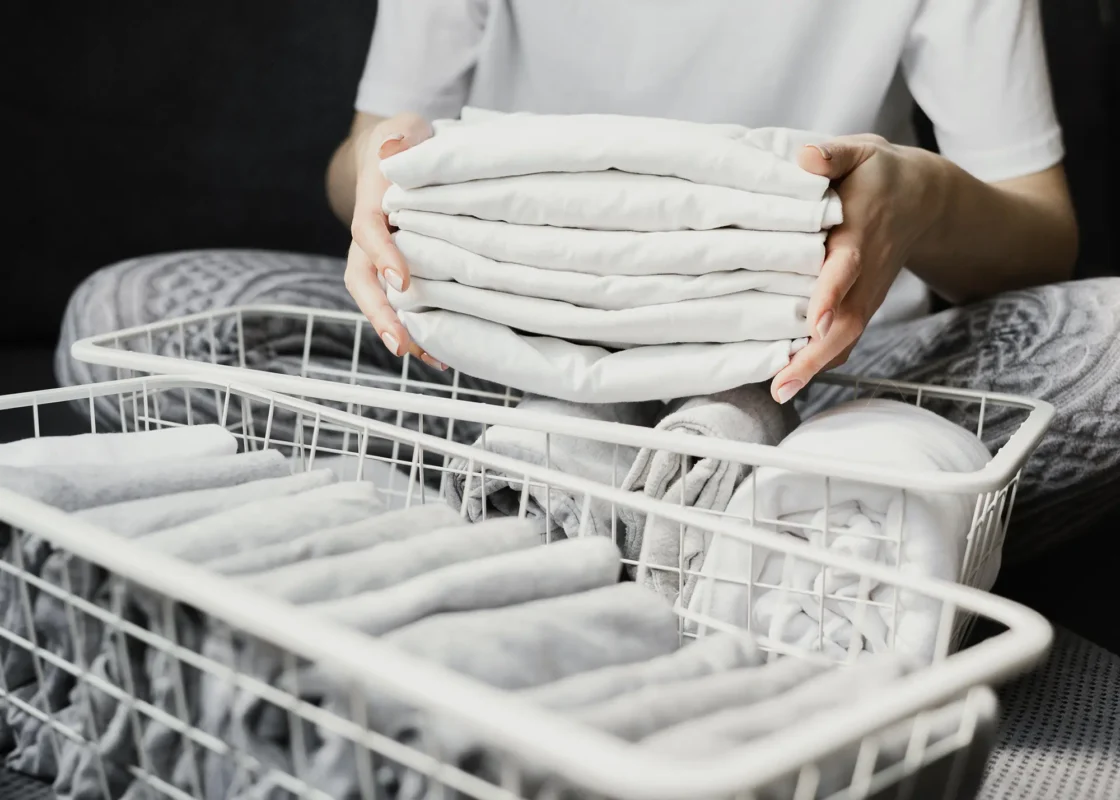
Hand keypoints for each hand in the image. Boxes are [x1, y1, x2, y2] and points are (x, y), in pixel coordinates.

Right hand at [343, 113, 445, 367]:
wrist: (395, 154)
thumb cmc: (405, 144)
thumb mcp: (404, 130)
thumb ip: (400, 139)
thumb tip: (394, 147)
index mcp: (371, 201)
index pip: (368, 230)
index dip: (382, 255)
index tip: (402, 280)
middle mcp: (368, 236)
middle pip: (362, 279)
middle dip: (379, 314)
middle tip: (401, 343)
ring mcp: (378, 258)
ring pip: (377, 298)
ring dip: (397, 329)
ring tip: (427, 357)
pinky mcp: (396, 271)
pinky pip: (398, 303)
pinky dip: (415, 328)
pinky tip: (440, 352)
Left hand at [769, 135, 941, 403]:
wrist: (923, 199)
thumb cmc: (879, 173)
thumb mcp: (861, 151)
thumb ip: (833, 153)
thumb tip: (806, 157)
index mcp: (860, 232)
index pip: (845, 266)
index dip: (831, 293)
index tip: (813, 320)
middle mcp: (864, 273)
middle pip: (846, 321)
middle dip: (816, 355)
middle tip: (782, 384)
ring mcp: (865, 294)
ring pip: (845, 337)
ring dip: (814, 367)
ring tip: (780, 391)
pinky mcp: (861, 306)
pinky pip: (842, 338)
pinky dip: (820, 361)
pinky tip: (789, 377)